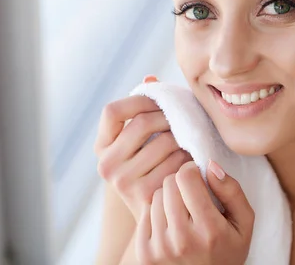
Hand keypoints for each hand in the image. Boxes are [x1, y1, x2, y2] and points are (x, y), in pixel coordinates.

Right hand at [94, 75, 193, 221]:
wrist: (157, 218)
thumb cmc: (152, 168)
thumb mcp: (141, 142)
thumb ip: (143, 109)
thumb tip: (150, 77)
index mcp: (101, 147)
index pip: (112, 111)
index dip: (138, 100)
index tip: (160, 101)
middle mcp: (106, 165)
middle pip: (141, 123)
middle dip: (168, 117)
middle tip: (184, 118)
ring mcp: (123, 182)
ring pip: (164, 142)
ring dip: (183, 137)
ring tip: (190, 138)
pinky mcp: (145, 196)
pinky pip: (176, 164)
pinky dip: (189, 158)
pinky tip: (193, 159)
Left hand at [135, 160, 254, 264]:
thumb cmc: (227, 249)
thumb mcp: (243, 223)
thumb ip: (232, 191)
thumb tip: (209, 164)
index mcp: (209, 230)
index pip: (186, 177)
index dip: (192, 171)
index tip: (198, 178)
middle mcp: (182, 240)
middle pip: (168, 183)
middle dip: (180, 183)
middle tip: (190, 196)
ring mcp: (160, 248)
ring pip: (155, 196)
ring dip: (167, 198)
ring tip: (181, 212)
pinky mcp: (145, 253)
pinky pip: (145, 213)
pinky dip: (156, 213)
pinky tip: (169, 224)